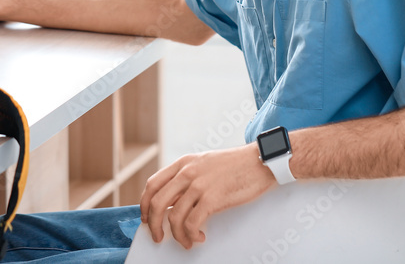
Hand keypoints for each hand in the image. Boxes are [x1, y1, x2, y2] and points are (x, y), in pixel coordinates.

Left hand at [140, 144, 275, 248]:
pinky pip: (191, 223)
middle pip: (156, 202)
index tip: (146, 218)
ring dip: (175, 235)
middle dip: (153, 224)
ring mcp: (199, 185)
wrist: (260, 162)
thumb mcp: (205, 164)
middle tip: (158, 237)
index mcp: (184, 163)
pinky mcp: (212, 198)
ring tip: (185, 241)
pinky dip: (190, 235)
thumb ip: (188, 177)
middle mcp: (187, 172)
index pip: (152, 184)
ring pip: (173, 216)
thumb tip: (174, 199)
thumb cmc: (236, 165)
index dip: (144, 204)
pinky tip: (198, 237)